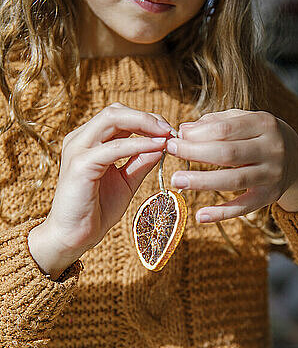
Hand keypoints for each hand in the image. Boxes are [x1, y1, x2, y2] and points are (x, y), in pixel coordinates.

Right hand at [40, 102, 172, 258]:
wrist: (76, 236)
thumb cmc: (99, 209)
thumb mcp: (127, 181)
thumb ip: (141, 161)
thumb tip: (163, 144)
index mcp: (89, 141)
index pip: (119, 116)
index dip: (146, 119)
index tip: (170, 132)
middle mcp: (80, 139)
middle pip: (116, 111)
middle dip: (147, 117)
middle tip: (171, 130)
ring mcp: (78, 149)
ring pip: (112, 119)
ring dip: (144, 123)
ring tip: (166, 134)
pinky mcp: (80, 164)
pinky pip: (114, 147)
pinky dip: (138, 144)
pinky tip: (157, 147)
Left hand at [166, 109, 297, 222]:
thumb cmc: (262, 137)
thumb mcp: (247, 121)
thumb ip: (217, 122)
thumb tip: (185, 130)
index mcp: (264, 124)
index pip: (226, 129)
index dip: (198, 134)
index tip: (176, 136)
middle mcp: (271, 149)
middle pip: (228, 154)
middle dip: (195, 153)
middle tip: (171, 152)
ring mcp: (272, 175)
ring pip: (233, 180)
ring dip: (202, 181)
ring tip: (177, 180)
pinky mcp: (269, 197)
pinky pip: (243, 207)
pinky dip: (221, 213)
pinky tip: (200, 216)